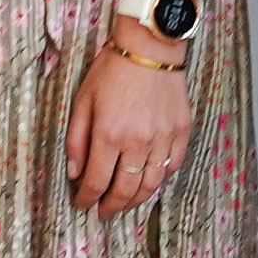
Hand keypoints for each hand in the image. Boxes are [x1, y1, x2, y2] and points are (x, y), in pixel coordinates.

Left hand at [65, 36, 195, 214]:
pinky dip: (160, 178)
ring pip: (151, 184)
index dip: (87, 198)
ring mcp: (164, 137)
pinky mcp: (182, 131)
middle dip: (112, 206)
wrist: (150, 46)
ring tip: (125, 203)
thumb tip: (76, 172)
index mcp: (109, 134)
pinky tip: (149, 180)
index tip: (82, 204)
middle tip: (103, 212)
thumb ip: (77, 140)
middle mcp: (138, 141)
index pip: (97, 181)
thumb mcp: (83, 101)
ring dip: (136, 199)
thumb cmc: (112, 70)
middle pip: (126, 189)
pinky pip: (172, 165)